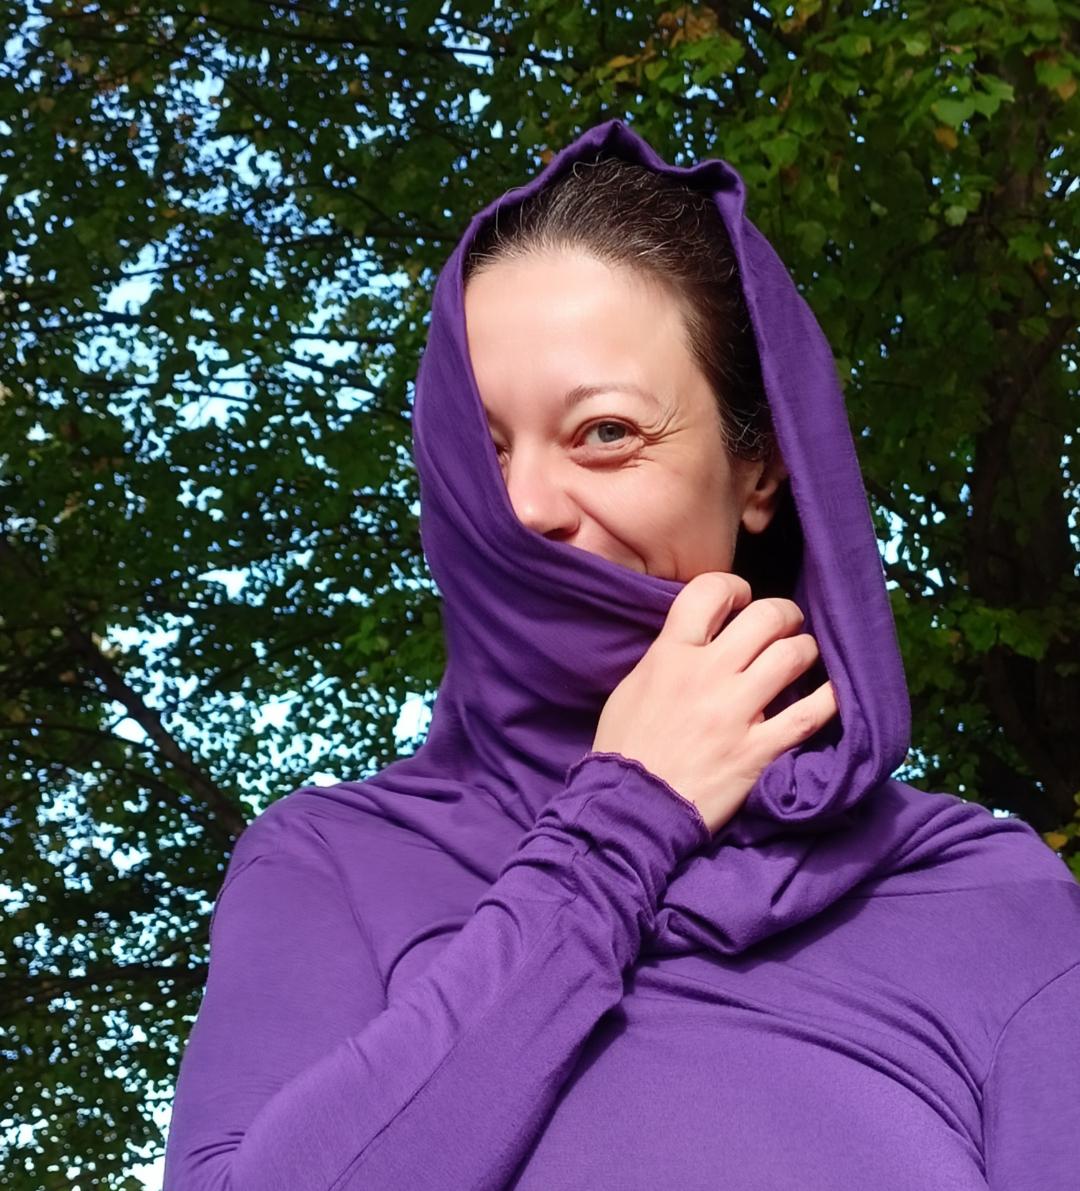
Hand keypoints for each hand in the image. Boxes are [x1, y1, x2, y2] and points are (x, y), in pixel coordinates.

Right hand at [591, 571, 838, 835]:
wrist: (631, 808)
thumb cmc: (625, 748)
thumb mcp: (631, 687)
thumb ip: (666, 657)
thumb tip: (700, 638)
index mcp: (670, 655)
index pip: (709, 591)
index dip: (733, 587)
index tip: (741, 600)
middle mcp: (707, 675)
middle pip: (765, 617)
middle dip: (784, 615)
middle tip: (785, 626)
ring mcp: (736, 712)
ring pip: (793, 655)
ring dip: (806, 650)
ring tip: (804, 657)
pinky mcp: (759, 751)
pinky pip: (810, 714)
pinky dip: (830, 698)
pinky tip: (835, 692)